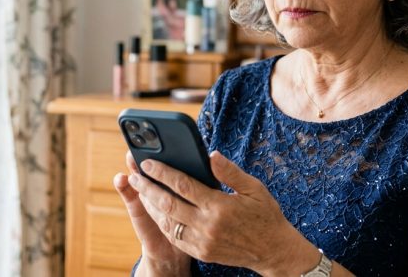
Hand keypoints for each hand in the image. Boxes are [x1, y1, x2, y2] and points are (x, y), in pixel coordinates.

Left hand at [126, 151, 311, 275]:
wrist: (273, 251)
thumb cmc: (265, 215)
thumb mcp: (254, 188)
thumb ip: (230, 172)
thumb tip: (211, 155)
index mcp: (219, 206)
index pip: (183, 185)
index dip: (162, 172)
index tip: (148, 162)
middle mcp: (208, 225)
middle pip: (168, 204)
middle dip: (148, 188)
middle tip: (134, 175)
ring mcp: (202, 241)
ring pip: (167, 222)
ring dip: (150, 206)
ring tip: (140, 191)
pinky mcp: (201, 253)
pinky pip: (175, 237)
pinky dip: (163, 223)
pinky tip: (156, 211)